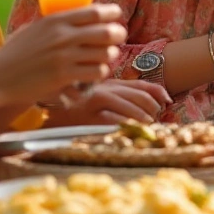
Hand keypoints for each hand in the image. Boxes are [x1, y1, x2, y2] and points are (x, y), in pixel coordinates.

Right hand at [0, 4, 126, 110]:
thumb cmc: (15, 53)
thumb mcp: (35, 28)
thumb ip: (56, 24)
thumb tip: (81, 17)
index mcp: (55, 20)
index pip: (94, 12)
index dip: (112, 13)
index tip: (117, 15)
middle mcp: (62, 36)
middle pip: (106, 32)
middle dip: (118, 34)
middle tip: (118, 38)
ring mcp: (64, 56)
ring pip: (105, 53)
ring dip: (109, 56)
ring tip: (105, 57)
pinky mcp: (64, 76)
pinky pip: (96, 72)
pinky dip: (100, 73)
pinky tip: (94, 72)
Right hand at [43, 79, 172, 125]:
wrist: (46, 109)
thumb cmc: (75, 103)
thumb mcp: (100, 93)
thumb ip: (122, 93)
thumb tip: (157, 99)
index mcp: (110, 82)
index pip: (141, 85)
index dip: (158, 93)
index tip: (167, 101)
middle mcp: (104, 89)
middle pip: (139, 97)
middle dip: (153, 108)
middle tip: (157, 119)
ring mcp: (95, 103)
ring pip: (128, 108)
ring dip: (143, 118)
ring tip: (148, 126)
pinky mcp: (87, 117)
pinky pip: (112, 121)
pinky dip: (125, 126)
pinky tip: (131, 131)